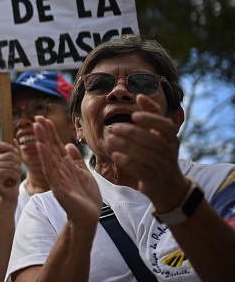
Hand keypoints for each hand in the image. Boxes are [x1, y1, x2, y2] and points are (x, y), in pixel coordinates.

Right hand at [0, 141, 22, 201]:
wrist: (9, 193)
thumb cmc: (12, 177)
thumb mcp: (15, 163)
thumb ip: (15, 152)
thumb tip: (14, 140)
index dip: (10, 148)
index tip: (16, 155)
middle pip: (9, 155)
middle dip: (18, 163)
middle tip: (18, 170)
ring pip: (11, 164)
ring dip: (18, 171)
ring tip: (15, 176)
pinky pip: (10, 172)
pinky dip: (16, 177)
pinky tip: (12, 181)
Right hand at [34, 116, 99, 227]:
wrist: (88, 218)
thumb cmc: (86, 198)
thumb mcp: (84, 174)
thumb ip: (76, 160)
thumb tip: (69, 145)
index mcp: (65, 166)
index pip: (56, 146)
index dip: (50, 132)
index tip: (44, 119)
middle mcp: (59, 170)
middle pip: (50, 148)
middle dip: (44, 133)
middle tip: (37, 118)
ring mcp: (57, 178)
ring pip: (48, 156)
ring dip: (42, 140)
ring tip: (36, 127)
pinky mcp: (58, 188)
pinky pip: (51, 170)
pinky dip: (45, 158)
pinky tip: (41, 147)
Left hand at [105, 95, 186, 210]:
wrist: (168, 186)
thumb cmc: (159, 154)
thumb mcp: (158, 134)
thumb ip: (151, 115)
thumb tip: (139, 95)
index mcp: (171, 139)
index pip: (167, 126)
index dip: (152, 120)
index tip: (134, 115)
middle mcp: (170, 152)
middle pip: (155, 141)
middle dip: (133, 133)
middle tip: (114, 127)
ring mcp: (163, 167)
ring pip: (148, 156)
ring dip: (127, 146)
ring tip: (109, 140)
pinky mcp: (154, 180)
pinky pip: (143, 171)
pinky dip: (129, 163)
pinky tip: (115, 156)